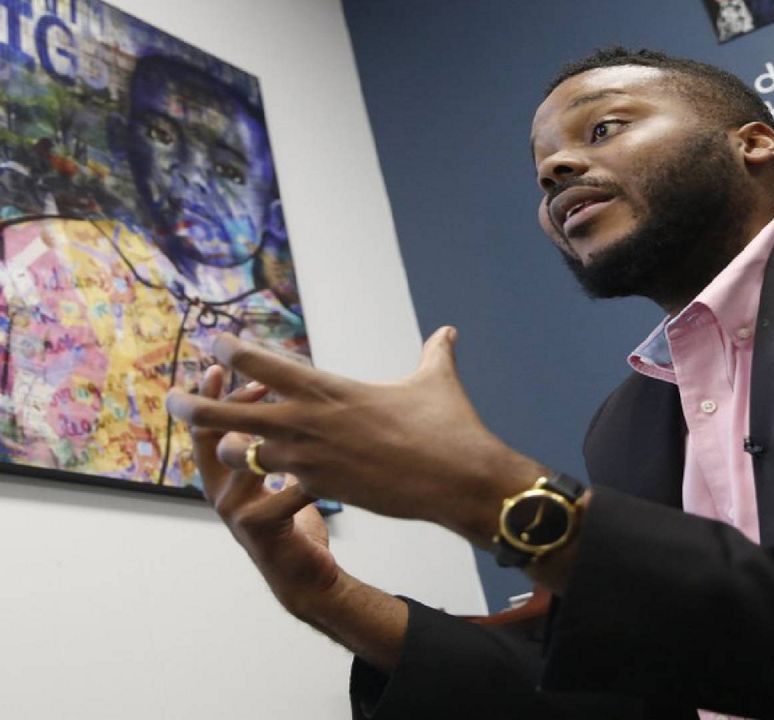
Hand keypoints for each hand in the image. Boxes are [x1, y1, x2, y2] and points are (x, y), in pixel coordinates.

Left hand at [167, 326, 541, 544]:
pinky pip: (277, 486)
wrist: (460, 479)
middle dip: (199, 405)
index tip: (216, 343)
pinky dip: (267, 483)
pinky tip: (259, 485)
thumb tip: (449, 331)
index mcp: (331, 388)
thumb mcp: (438, 382)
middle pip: (234, 410)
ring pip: (244, 453)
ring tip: (219, 448)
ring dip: (228, 449)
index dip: (236, 352)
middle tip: (174, 400)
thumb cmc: (450, 428)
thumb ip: (435, 354)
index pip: (267, 365)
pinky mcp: (323, 490)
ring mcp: (312, 459)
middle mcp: (312, 421)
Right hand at [192, 365, 339, 616]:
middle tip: (240, 376)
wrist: (308, 577)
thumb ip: (276, 446)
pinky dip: (304, 474)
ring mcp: (235, 511)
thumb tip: (286, 398)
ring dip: (264, 432)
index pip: (208, 428)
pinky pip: (282, 490)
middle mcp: (221, 492)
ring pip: (243, 460)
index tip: (221, 364)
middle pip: (212, 438)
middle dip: (220, 403)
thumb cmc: (296, 520)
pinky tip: (325, 461)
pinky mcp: (258, 528)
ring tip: (286, 409)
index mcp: (225, 477)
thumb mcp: (281, 478)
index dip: (212, 396)